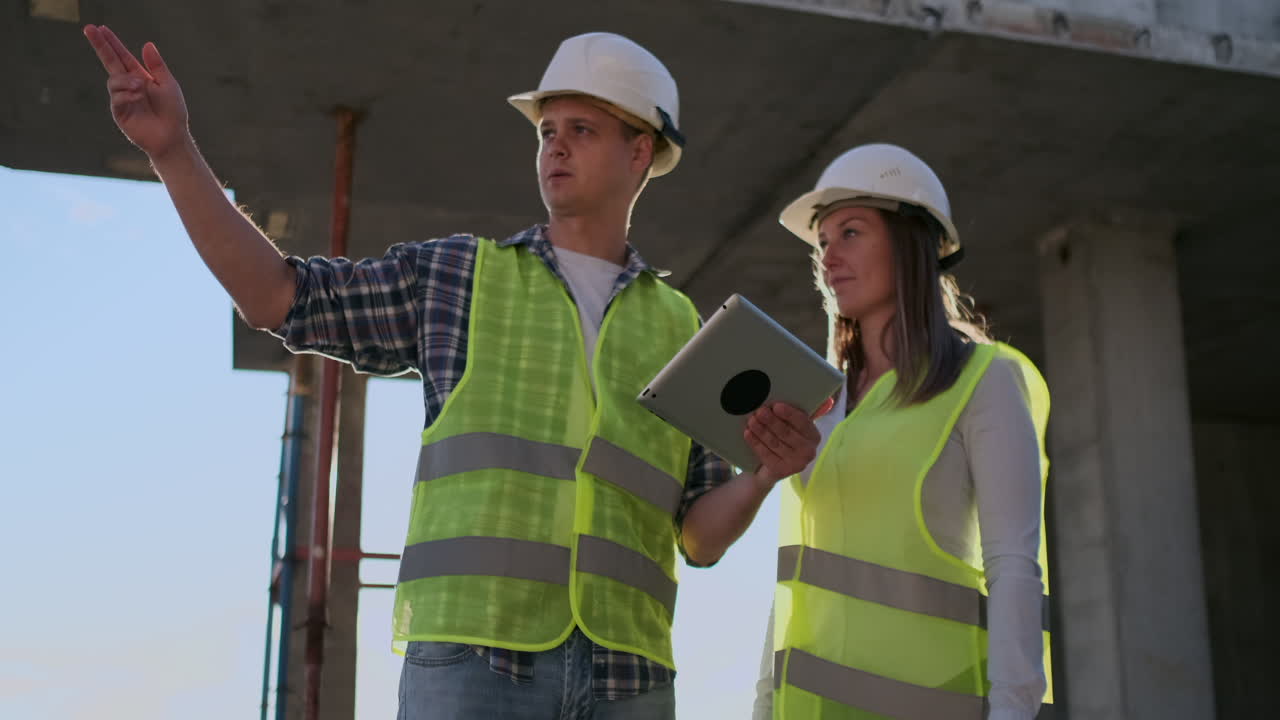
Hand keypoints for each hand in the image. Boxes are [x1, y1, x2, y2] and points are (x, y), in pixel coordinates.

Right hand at [84, 25, 189, 158]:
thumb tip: (147, 44)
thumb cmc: (173, 112)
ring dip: (126, 81)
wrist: (172, 136)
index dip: (112, 43)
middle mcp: (128, 86)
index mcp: (139, 77)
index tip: (100, 28)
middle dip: (100, 45)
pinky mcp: (119, 113)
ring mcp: (122, 99)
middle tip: (89, 29)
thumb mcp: (168, 84)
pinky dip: (127, 94)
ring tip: (140, 86)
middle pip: (109, 62)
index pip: (121, 56)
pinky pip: (116, 98)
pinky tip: (138, 96)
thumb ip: (156, 66)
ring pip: (113, 81)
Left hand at [744, 398, 833, 487]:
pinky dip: (755, 443)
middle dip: (772, 421)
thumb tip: (828, 400)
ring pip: (775, 443)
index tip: (776, 406)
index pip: (803, 422)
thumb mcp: (793, 425)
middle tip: (759, 411)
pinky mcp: (781, 471)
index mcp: (814, 436)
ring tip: (751, 420)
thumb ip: (801, 413)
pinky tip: (748, 433)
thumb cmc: (784, 439)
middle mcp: (809, 451)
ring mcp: (796, 464)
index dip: (789, 414)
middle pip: (787, 433)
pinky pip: (766, 454)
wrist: (771, 467)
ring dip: (761, 430)